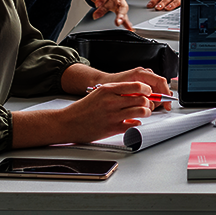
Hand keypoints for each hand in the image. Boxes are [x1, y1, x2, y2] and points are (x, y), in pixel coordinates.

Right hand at [11, 80, 153, 147]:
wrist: (67, 122)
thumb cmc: (83, 108)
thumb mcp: (99, 93)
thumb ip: (117, 91)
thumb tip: (136, 92)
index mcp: (108, 90)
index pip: (137, 85)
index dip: (147, 89)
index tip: (148, 92)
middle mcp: (111, 101)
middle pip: (141, 99)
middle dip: (148, 102)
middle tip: (147, 104)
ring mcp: (112, 115)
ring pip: (141, 111)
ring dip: (145, 113)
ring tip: (143, 113)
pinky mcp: (111, 128)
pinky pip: (133, 125)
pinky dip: (137, 124)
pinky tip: (134, 122)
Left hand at [101, 66, 171, 108]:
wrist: (103, 83)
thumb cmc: (112, 86)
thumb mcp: (126, 91)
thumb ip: (139, 96)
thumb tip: (150, 103)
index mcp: (142, 73)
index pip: (161, 82)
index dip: (166, 94)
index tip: (167, 104)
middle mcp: (145, 75)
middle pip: (160, 88)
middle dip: (158, 100)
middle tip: (150, 107)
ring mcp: (145, 79)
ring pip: (156, 93)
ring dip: (152, 102)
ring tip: (141, 105)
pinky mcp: (143, 85)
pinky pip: (151, 94)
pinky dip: (148, 101)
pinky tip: (141, 104)